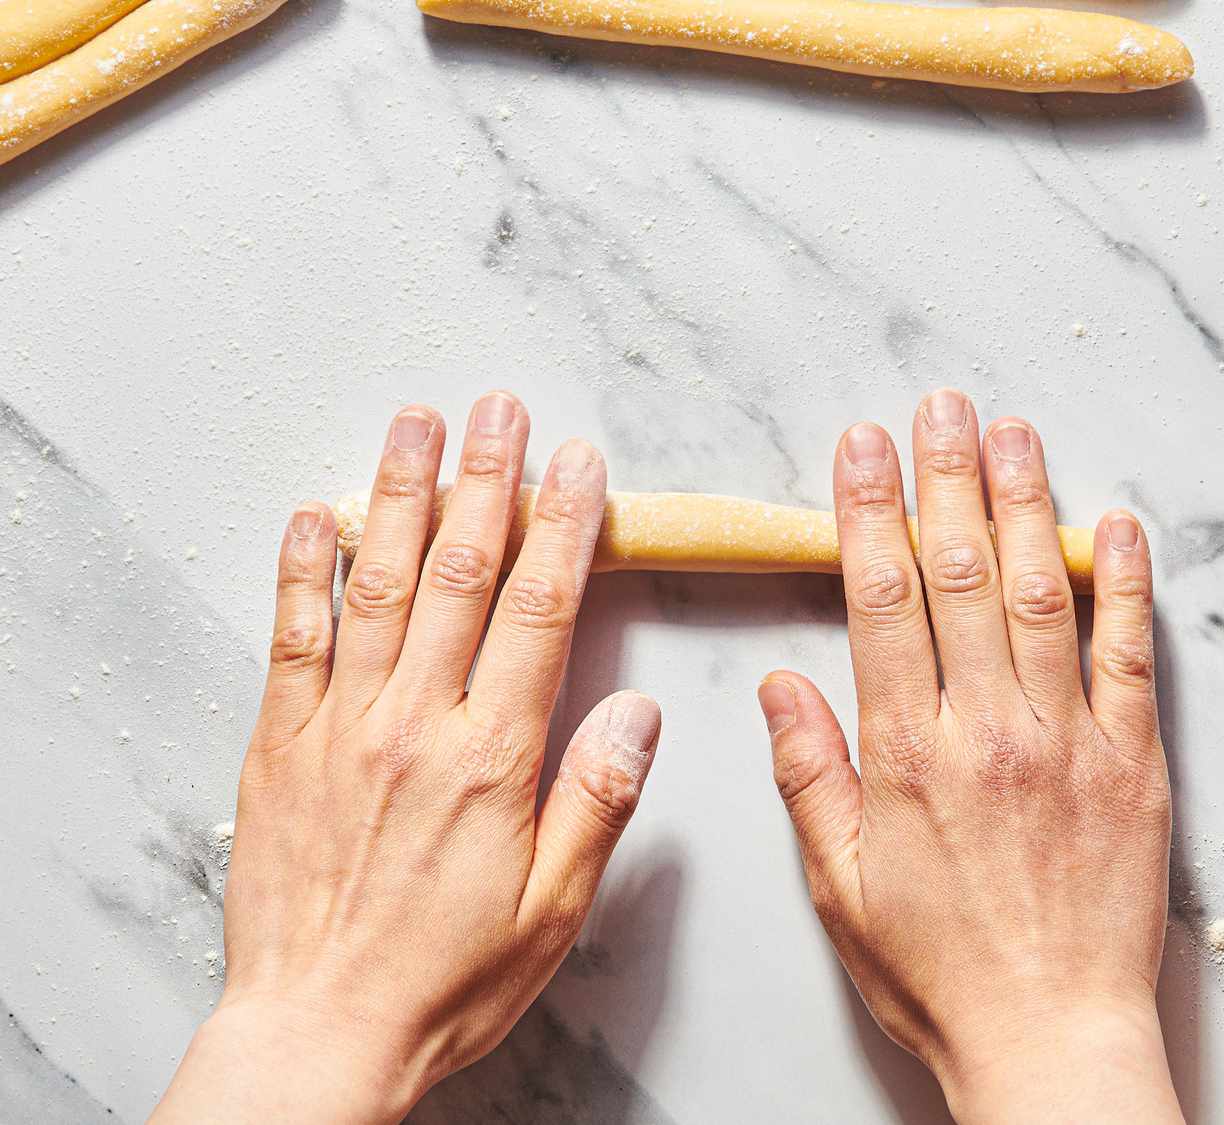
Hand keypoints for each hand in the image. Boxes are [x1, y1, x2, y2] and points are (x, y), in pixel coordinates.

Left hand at [153, 394, 661, 1123]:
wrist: (321, 1029)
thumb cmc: (446, 977)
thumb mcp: (554, 910)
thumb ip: (596, 801)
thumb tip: (640, 711)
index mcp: (491, 757)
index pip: (538, 612)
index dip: (563, 527)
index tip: (578, 464)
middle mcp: (414, 722)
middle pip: (457, 573)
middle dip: (485, 480)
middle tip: (498, 407)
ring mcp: (340, 726)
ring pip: (374, 584)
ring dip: (398, 494)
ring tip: (414, 422)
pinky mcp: (281, 744)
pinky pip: (291, 639)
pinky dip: (301, 569)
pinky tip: (315, 512)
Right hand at [758, 390, 1179, 1122]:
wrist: (1052, 1036)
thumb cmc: (938, 969)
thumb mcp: (841, 884)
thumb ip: (810, 774)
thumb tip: (781, 682)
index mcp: (911, 753)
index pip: (884, 601)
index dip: (871, 512)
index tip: (864, 445)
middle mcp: (990, 729)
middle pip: (965, 575)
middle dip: (948, 478)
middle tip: (941, 404)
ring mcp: (1069, 740)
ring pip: (1045, 595)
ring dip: (1027, 504)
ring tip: (1013, 430)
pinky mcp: (1133, 762)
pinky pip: (1130, 656)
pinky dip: (1126, 584)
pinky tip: (1115, 523)